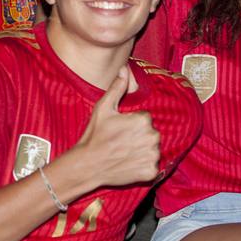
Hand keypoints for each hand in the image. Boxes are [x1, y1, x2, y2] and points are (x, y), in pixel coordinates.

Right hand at [71, 68, 159, 186]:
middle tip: (121, 142)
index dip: (131, 124)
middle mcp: (152, 138)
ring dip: (142, 151)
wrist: (88, 165)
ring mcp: (152, 156)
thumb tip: (124, 69)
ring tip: (124, 153)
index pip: (145, 119)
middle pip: (151, 134)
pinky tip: (129, 164)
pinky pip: (152, 166)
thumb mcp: (103, 108)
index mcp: (144, 120)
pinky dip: (143, 166)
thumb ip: (117, 87)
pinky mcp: (151, 172)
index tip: (119, 130)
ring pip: (153, 149)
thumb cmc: (95, 135)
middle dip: (139, 137)